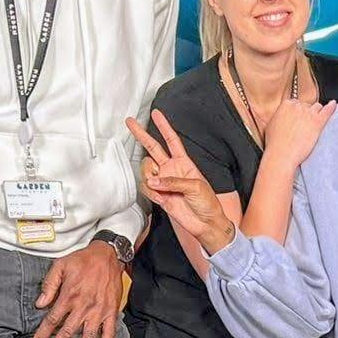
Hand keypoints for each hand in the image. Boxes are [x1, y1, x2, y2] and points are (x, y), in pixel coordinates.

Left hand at [31, 242, 122, 337]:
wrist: (108, 255)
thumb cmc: (82, 260)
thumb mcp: (60, 265)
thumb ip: (49, 285)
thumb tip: (39, 304)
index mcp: (69, 295)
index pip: (52, 319)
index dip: (43, 334)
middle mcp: (83, 306)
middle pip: (67, 332)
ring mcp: (98, 311)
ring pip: (88, 336)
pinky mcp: (111, 312)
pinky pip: (109, 332)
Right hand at [125, 110, 233, 251]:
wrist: (205, 223)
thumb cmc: (207, 203)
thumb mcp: (195, 186)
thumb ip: (173, 181)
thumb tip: (154, 181)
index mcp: (184, 163)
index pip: (171, 140)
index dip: (164, 126)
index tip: (156, 114)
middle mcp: (171, 169)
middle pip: (153, 148)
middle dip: (141, 134)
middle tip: (130, 123)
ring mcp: (163, 181)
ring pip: (146, 171)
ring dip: (150, 178)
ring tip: (161, 189)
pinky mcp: (158, 195)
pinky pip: (147, 188)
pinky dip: (151, 192)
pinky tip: (161, 198)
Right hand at [260, 97, 337, 163]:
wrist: (282, 155)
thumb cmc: (275, 144)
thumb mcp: (271, 125)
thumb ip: (280, 117)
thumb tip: (283, 116)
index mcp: (286, 105)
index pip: (297, 103)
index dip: (298, 113)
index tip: (299, 119)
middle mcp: (298, 106)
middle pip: (307, 105)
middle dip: (307, 114)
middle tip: (305, 126)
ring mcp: (308, 113)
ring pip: (317, 107)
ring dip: (317, 113)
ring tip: (315, 123)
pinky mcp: (317, 122)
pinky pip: (328, 111)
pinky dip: (332, 107)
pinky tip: (333, 105)